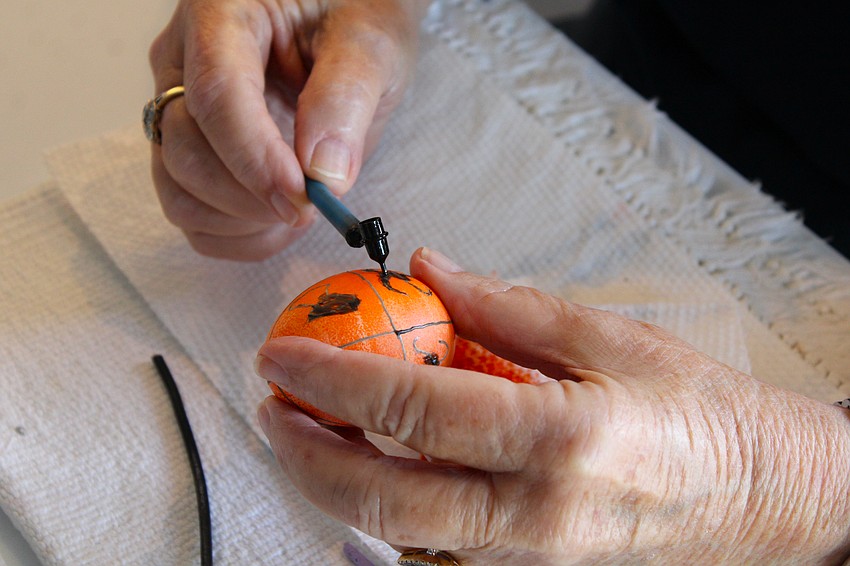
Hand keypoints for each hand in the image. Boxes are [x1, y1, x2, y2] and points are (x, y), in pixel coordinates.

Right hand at [148, 0, 425, 259]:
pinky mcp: (190, 151)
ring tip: (299, 212)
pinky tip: (278, 223)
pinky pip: (190, 213)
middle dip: (250, 197)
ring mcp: (178, 111)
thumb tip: (323, 175)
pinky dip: (234, 235)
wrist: (347, 20)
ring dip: (239, 222)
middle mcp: (182, 63)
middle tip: (312, 206)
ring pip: (178, 189)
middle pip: (185, 150)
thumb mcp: (370, 41)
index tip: (302, 198)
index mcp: (221, 16)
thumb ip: (346, 97)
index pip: (216, 96)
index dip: (256, 159)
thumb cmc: (354, 17)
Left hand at [256, 248, 849, 563]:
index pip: (414, 406)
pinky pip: (432, 551)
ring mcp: (525, 558)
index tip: (283, 353)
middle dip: (306, 453)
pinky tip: (364, 469)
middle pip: (383, 497)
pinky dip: (381, 512)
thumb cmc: (697, 412)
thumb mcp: (609, 337)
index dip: (334, 377)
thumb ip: (506, 307)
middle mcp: (533, 514)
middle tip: (270, 405)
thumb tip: (431, 271)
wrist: (758, 496)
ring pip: (398, 534)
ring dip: (333, 482)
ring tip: (302, 431)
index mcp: (558, 438)